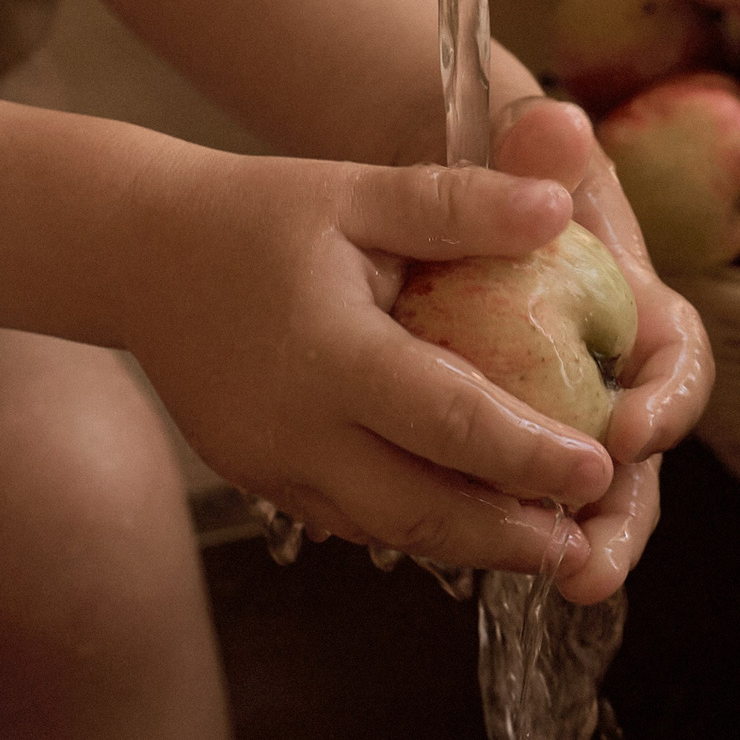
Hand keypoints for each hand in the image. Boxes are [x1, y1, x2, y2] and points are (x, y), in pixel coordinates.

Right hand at [121, 147, 616, 573]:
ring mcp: (275, 466)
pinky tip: (472, 523)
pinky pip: (353, 520)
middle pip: (420, 511)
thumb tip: (558, 209)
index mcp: (333, 355)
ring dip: (468, 546)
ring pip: (387, 530)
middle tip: (583, 544)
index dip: (530, 455)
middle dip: (509, 537)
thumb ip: (458, 203)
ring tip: (545, 546)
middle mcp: (299, 429)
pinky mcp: (264, 480)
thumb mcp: (359, 192)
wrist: (138, 254)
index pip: (451, 424)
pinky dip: (417, 528)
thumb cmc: (260, 215)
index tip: (601, 469)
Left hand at [491, 98, 713, 601]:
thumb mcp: (522, 142)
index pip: (675, 362)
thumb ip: (542, 144)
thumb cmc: (504, 165)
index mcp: (636, 307)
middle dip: (624, 518)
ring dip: (574, 542)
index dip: (667, 401)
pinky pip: (512, 488)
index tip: (630, 428)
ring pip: (581, 491)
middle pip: (637, 458)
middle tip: (592, 567)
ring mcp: (560, 408)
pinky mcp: (506, 432)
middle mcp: (609, 370)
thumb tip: (559, 127)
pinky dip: (500, 525)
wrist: (453, 185)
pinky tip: (469, 555)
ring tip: (554, 584)